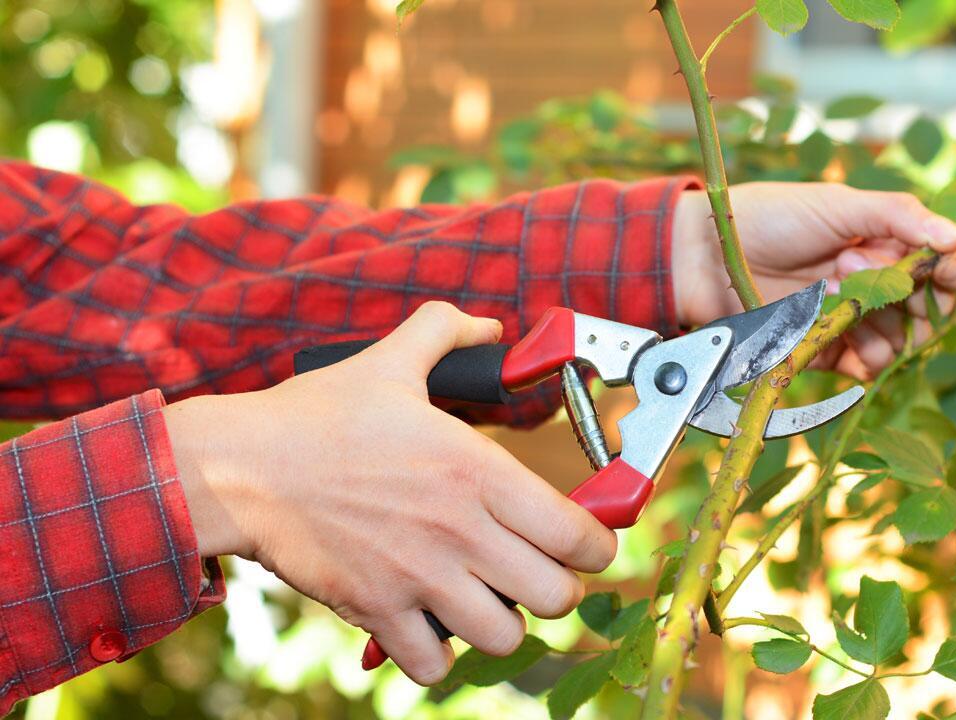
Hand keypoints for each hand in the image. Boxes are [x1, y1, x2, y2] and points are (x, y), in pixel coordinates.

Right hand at [163, 302, 616, 683]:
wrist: (239, 467)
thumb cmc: (316, 416)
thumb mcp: (390, 361)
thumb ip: (446, 332)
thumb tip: (488, 325)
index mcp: (477, 470)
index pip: (577, 535)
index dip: (597, 546)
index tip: (587, 544)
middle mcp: (460, 530)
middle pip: (555, 596)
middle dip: (556, 589)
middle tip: (536, 573)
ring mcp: (419, 577)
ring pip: (504, 637)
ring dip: (502, 624)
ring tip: (486, 601)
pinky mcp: (377, 611)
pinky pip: (434, 666)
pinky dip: (439, 656)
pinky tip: (432, 625)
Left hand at [671, 183, 955, 378]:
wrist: (709, 255)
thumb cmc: (772, 218)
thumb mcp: (839, 204)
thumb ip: (899, 216)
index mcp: (886, 244)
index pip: (943, 266)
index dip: (954, 270)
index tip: (951, 268)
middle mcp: (876, 284)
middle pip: (929, 311)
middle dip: (914, 296)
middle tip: (862, 268)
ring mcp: (853, 321)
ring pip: (901, 341)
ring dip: (881, 320)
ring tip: (835, 287)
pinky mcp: (828, 351)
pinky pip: (867, 366)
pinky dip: (865, 355)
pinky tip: (840, 330)